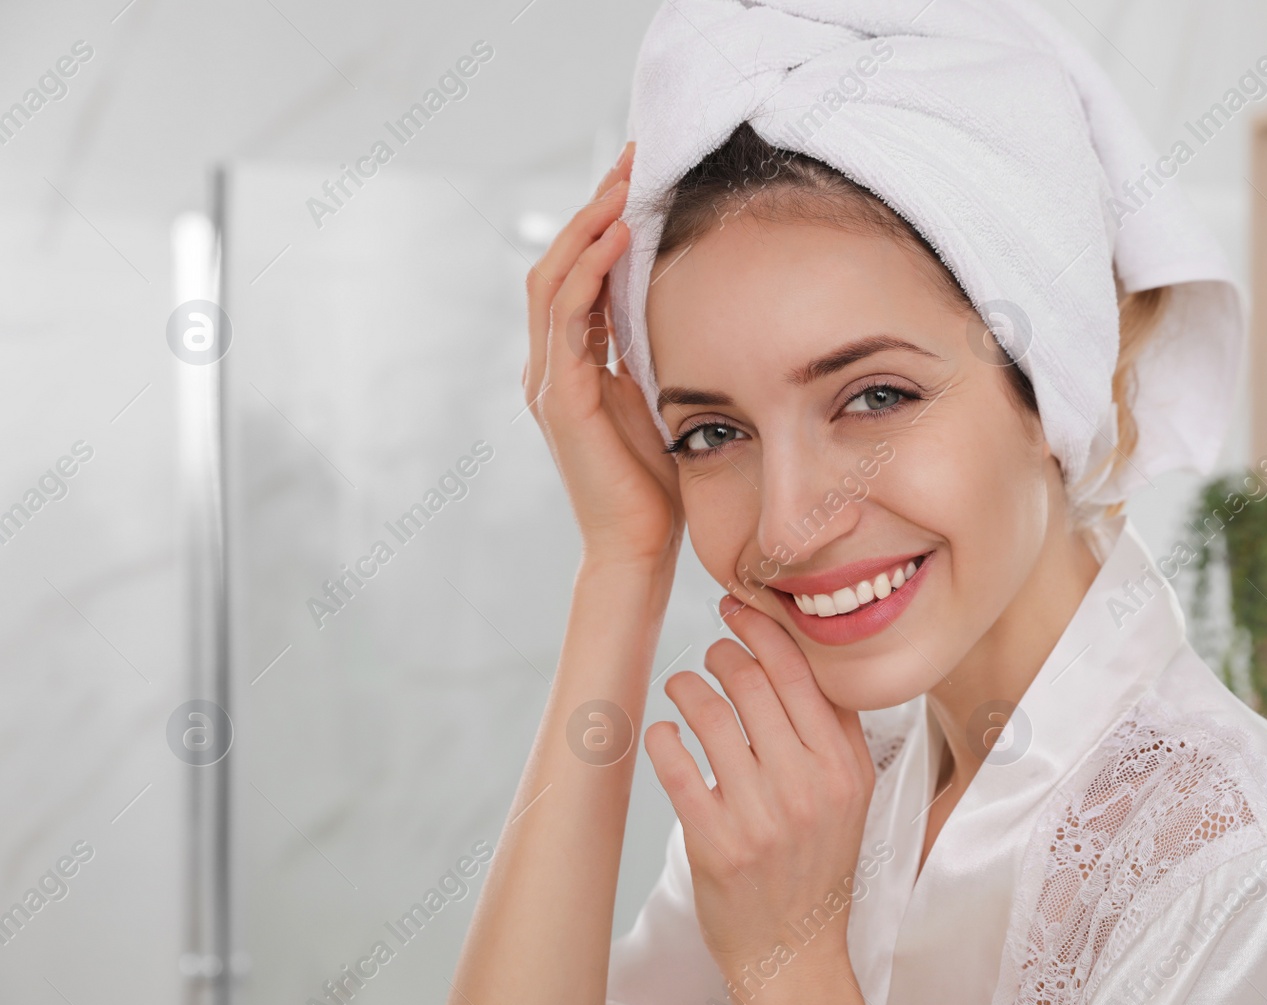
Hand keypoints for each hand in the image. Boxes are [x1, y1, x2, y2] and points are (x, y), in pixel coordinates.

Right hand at [523, 142, 682, 567]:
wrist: (637, 547)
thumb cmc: (655, 483)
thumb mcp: (656, 399)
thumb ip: (651, 354)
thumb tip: (682, 304)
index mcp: (570, 366)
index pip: (576, 276)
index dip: (601, 224)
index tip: (638, 179)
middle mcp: (549, 367)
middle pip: (558, 264)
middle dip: (593, 208)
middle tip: (634, 159)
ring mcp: (549, 382)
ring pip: (554, 280)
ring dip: (588, 226)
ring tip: (625, 184)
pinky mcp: (561, 400)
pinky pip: (568, 319)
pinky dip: (590, 272)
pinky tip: (619, 239)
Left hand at [644, 596, 878, 986]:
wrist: (795, 952)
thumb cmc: (817, 863)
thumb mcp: (851, 794)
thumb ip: (835, 728)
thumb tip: (801, 652)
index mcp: (844, 766)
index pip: (801, 672)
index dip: (763, 629)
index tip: (739, 609)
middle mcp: (808, 786)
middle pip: (754, 683)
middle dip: (722, 653)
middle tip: (710, 654)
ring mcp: (761, 816)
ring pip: (710, 715)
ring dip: (686, 687)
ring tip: (682, 689)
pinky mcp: (715, 843)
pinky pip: (676, 766)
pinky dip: (663, 737)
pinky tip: (664, 733)